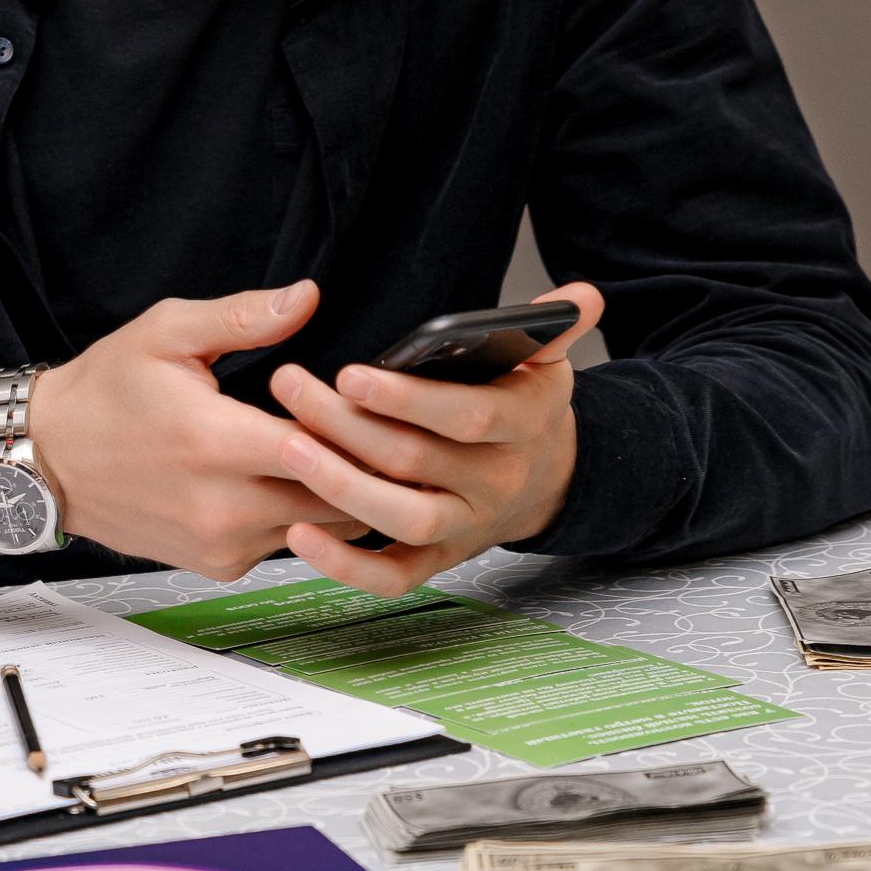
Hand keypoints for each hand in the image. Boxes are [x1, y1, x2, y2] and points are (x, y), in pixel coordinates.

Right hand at [0, 281, 366, 576]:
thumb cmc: (104, 393)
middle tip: (372, 427)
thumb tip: (307, 296)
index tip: (362, 397)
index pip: (324, 449)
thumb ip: (244, 316)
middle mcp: (223, 508)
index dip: (356, 424)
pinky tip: (291, 476)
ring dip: (338, 494)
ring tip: (338, 450)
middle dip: (362, 465)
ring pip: (322, 531)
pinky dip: (302, 517)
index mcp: (215, 443)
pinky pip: (288, 546)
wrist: (46, 460)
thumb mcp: (167, 332)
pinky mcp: (219, 565)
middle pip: (338, 501)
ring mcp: (222, 544)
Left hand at [267, 283, 604, 597]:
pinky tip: (300, 535)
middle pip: (417, 461)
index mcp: (522, 425)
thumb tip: (581, 294)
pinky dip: (347, 567)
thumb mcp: (545, 364)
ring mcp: (466, 527)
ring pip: (404, 519)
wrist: (544, 481)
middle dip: (347, 425)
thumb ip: (553, 327)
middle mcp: (495, 483)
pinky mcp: (437, 560)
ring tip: (289, 449)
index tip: (351, 375)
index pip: (466, 416)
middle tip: (291, 388)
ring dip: (341, 488)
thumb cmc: (523, 409)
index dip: (408, 399)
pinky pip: (393, 576)